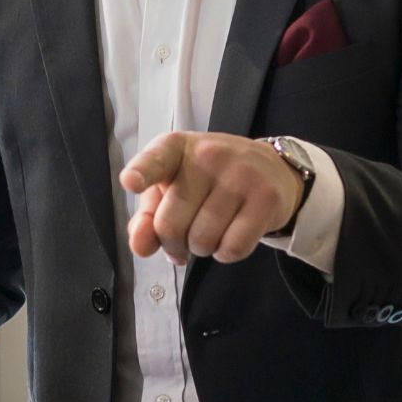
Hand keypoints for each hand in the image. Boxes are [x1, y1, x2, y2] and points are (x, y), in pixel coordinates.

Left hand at [120, 131, 306, 265]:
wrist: (270, 169)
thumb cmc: (210, 182)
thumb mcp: (172, 188)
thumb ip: (148, 218)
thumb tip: (141, 247)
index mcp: (175, 148)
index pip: (155, 160)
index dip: (141, 174)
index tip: (131, 182)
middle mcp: (208, 155)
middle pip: (171, 225)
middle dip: (174, 244)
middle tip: (186, 236)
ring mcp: (240, 175)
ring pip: (202, 241)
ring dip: (202, 249)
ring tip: (211, 231)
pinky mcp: (266, 198)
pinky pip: (233, 248)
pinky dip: (226, 253)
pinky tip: (232, 235)